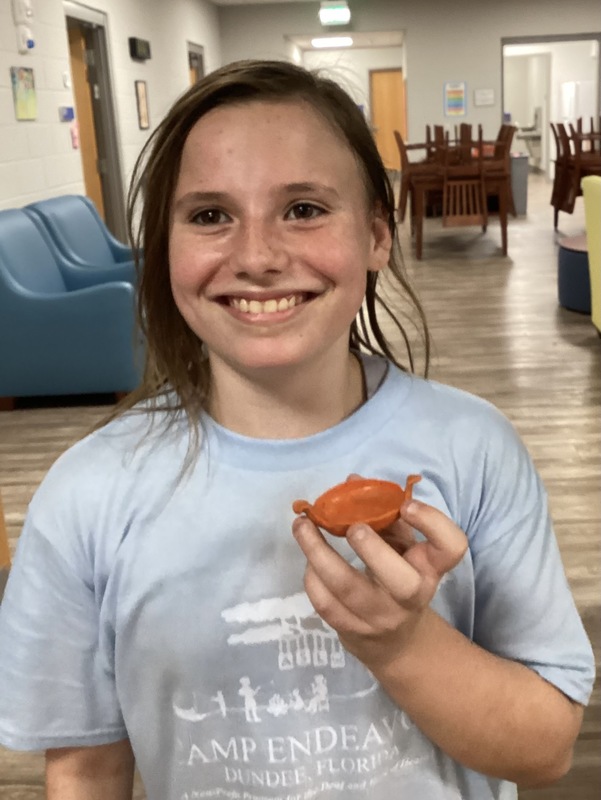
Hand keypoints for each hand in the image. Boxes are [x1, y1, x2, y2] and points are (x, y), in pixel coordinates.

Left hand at [292, 480, 467, 672]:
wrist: (395, 640)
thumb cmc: (399, 575)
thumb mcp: (403, 546)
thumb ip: (384, 514)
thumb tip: (352, 481)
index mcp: (430, 567)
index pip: (451, 548)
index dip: (432, 523)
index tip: (407, 506)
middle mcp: (411, 595)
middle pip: (400, 581)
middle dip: (372, 550)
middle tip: (352, 526)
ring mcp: (380, 617)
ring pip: (348, 589)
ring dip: (318, 553)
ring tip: (302, 526)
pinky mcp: (352, 630)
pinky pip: (325, 603)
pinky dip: (312, 577)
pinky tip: (308, 560)